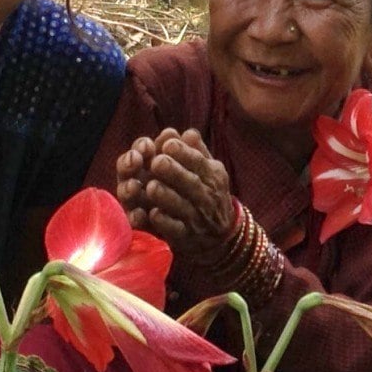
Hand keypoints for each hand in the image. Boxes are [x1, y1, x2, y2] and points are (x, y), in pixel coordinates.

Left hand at [116, 128, 235, 257]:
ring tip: (151, 186)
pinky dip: (165, 223)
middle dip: (173, 172)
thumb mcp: (208, 170)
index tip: (167, 144)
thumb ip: (196, 151)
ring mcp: (196, 219)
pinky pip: (176, 231)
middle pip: (191, 184)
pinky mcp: (185, 238)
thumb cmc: (206, 193)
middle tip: (156, 162)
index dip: (184, 153)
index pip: (200, 162)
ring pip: (182, 207)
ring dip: (166, 197)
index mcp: (212, 176)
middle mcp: (206, 196)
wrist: (220, 237)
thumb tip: (187, 133)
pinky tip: (153, 214)